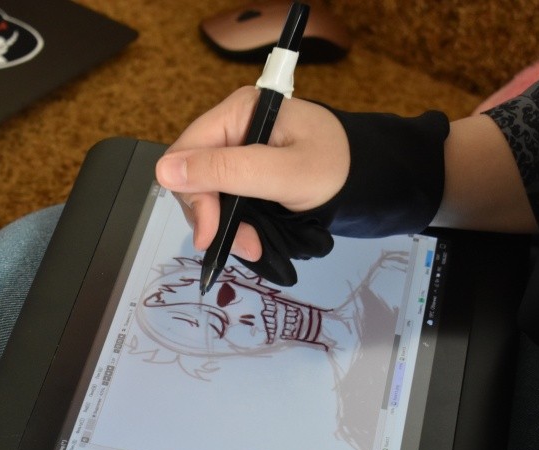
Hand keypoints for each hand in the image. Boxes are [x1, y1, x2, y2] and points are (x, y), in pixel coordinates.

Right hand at [154, 87, 350, 261]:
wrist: (373, 181)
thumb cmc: (338, 169)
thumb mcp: (284, 173)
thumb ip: (227, 171)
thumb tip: (165, 171)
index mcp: (239, 113)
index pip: (185, 152)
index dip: (191, 194)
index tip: (210, 233)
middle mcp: (233, 129)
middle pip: (192, 178)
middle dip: (212, 217)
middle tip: (244, 245)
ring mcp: (238, 154)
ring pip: (206, 196)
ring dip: (224, 227)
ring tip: (254, 247)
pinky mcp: (246, 176)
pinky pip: (223, 204)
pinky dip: (234, 227)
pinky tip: (254, 240)